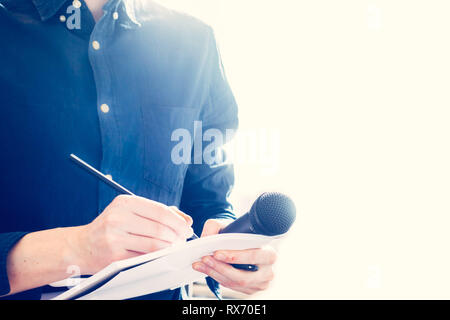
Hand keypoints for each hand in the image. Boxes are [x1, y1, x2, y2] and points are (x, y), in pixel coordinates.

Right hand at [70, 195, 192, 273]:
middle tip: (182, 240)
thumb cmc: (112, 227)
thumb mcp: (132, 212)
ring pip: (155, 244)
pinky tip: (159, 254)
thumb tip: (186, 220)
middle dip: (176, 236)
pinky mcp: (115, 256)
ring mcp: (115, 238)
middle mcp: (118, 218)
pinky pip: (145, 257)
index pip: (160, 211)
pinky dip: (157, 257)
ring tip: (172, 247)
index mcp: (124, 203)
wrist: (83, 246)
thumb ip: (160, 212)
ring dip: (169, 247)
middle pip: (160, 228)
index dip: (177, 221)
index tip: (185, 228)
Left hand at [192, 219, 276, 294]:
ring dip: (215, 274)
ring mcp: (260, 283)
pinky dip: (218, 278)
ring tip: (202, 264)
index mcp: (270, 254)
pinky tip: (208, 270)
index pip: (253, 256)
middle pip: (242, 276)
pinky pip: (233, 287)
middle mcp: (268, 271)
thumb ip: (218, 227)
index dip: (234, 257)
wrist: (248, 246)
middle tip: (205, 259)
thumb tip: (206, 238)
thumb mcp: (232, 226)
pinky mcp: (252, 290)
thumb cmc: (242, 235)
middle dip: (220, 268)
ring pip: (235, 283)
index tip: (217, 253)